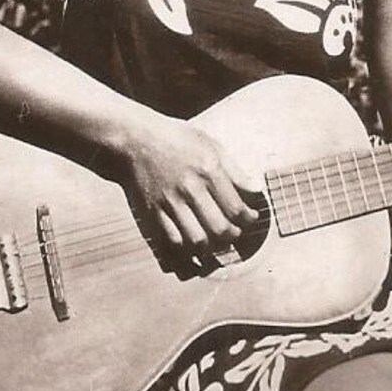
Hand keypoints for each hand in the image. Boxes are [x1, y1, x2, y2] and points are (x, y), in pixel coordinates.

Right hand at [117, 116, 260, 252]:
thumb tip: (256, 189)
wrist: (134, 140)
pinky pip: (171, 242)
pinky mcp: (152, 213)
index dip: (248, 220)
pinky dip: (185, 251)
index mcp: (208, 170)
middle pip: (219, 229)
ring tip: (214, 241)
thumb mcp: (210, 144)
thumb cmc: (175, 140)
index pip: (236, 208)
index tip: (249, 219)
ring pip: (196, 241)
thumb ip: (235, 170)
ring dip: (210, 248)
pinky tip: (192, 245)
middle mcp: (189, 189)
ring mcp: (169, 203)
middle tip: (233, 233)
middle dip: (231, 237)